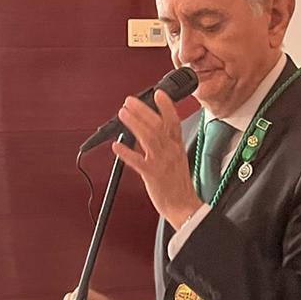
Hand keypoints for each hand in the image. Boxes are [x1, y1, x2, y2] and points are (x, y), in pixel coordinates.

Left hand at [111, 91, 202, 231]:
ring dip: (134, 124)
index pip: (173, 121)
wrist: (184, 206)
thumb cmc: (178, 185)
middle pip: (158, 125)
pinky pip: (138, 162)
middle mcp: (170, 152)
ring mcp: (162, 162)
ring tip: (123, 114)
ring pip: (148, 137)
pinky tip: (116, 145)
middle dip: (143, 111)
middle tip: (129, 101)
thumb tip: (150, 133)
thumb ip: (166, 145)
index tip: (158, 93)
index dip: (166, 106)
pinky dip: (126, 153)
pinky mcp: (153, 175)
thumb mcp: (177, 160)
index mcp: (176, 147)